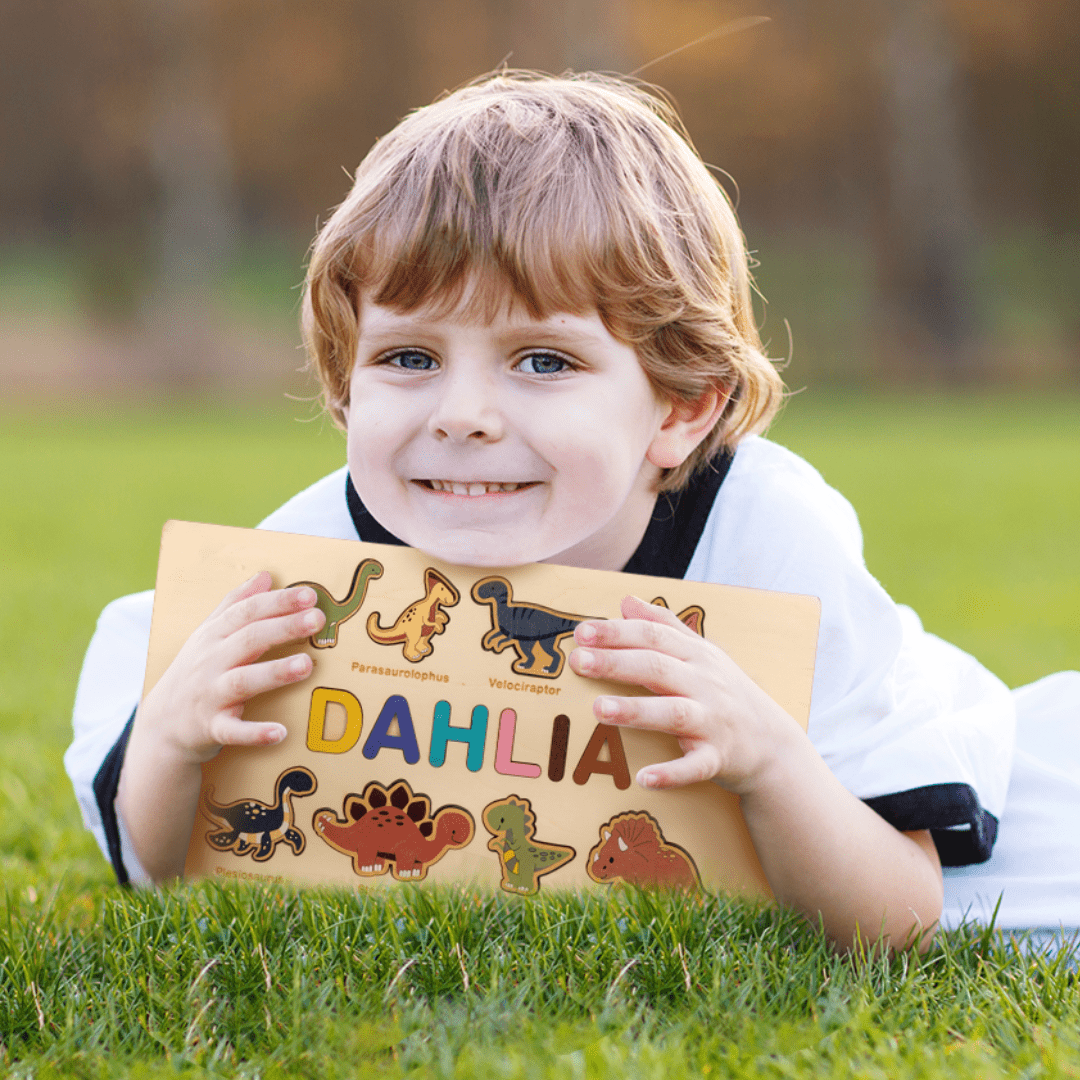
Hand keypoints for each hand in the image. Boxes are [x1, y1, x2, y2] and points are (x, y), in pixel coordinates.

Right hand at [137, 571, 324, 764]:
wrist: (161, 724)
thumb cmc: (195, 671)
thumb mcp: (209, 633)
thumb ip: (237, 603)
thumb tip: (266, 575)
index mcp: (214, 636)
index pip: (247, 612)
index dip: (277, 602)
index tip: (309, 595)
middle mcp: (211, 662)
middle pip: (249, 640)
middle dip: (283, 628)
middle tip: (317, 619)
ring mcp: (210, 695)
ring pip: (243, 681)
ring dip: (274, 673)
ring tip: (306, 665)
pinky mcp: (211, 728)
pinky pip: (233, 731)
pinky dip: (255, 733)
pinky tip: (280, 733)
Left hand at [568, 595, 802, 792]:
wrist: (773, 744)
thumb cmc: (726, 693)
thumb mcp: (701, 653)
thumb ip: (664, 626)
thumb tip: (626, 601)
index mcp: (696, 656)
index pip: (653, 636)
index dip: (617, 632)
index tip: (582, 631)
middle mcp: (704, 684)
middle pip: (657, 668)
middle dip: (617, 663)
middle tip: (579, 661)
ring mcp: (713, 721)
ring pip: (673, 713)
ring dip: (636, 711)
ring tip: (599, 709)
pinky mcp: (718, 758)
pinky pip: (695, 766)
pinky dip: (672, 773)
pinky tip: (645, 778)